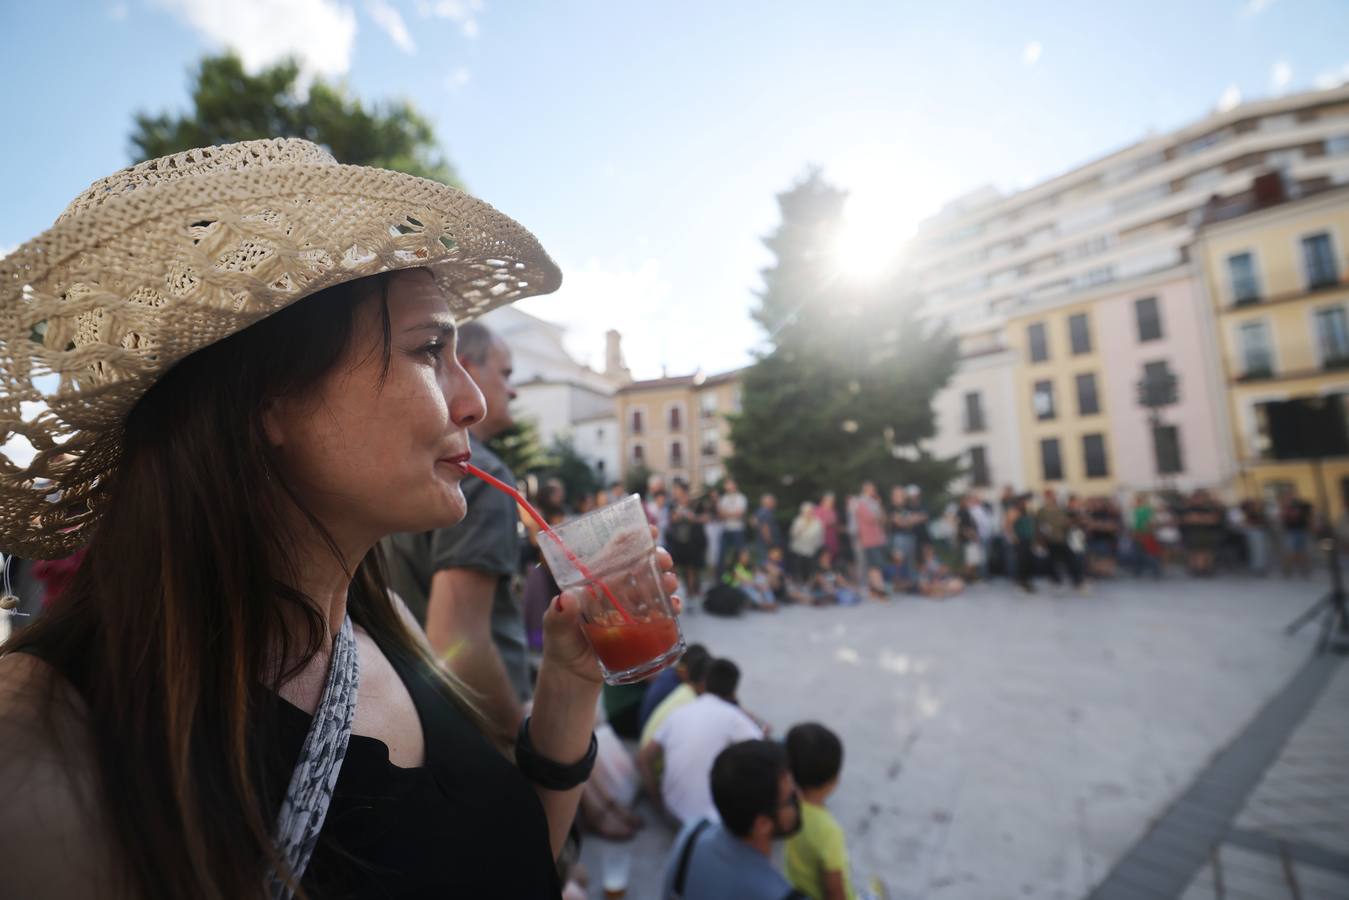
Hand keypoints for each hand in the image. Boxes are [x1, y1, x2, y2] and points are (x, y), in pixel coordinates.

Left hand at [541, 525, 680, 685]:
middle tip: (665, 560)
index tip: (651, 531)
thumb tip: (566, 599)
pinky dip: (670, 607)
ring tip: (671, 583)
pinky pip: (660, 613)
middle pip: (640, 566)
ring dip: (666, 581)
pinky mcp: (641, 627)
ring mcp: (630, 608)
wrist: (572, 675)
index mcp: (595, 582)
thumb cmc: (560, 644)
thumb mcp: (555, 628)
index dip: (633, 539)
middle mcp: (615, 591)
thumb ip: (558, 615)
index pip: (615, 553)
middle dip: (657, 558)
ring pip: (653, 587)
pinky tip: (674, 606)